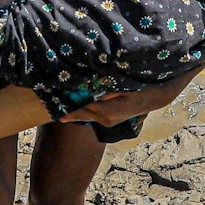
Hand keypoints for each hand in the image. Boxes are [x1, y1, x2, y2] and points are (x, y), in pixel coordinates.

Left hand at [59, 68, 196, 127]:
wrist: (158, 95)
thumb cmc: (142, 86)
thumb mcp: (124, 84)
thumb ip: (105, 87)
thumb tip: (86, 85)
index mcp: (108, 112)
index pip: (81, 108)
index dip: (66, 103)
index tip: (51, 97)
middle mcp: (106, 119)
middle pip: (79, 114)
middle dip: (64, 106)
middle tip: (46, 97)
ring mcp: (107, 121)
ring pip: (83, 114)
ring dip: (70, 107)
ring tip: (54, 98)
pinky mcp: (108, 119)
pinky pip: (89, 114)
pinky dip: (79, 108)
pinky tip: (70, 101)